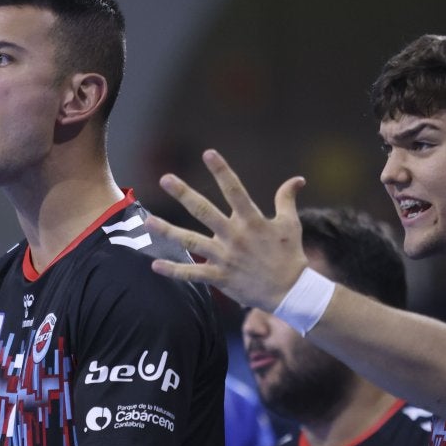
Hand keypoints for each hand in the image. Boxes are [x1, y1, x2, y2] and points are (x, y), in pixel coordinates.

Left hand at [142, 150, 309, 312]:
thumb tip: (297, 179)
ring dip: (168, 231)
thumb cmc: (290, 256)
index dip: (221, 171)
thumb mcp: (290, 224)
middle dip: (184, 194)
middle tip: (165, 178)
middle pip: (204, 211)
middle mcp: (235, 236)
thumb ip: (286, 199)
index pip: (234, 190)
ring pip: (191, 241)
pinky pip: (192, 273)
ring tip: (147, 221)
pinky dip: (174, 270)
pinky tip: (155, 265)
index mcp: (252, 220)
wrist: (290, 291)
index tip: (208, 153)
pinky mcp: (220, 277)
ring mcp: (225, 257)